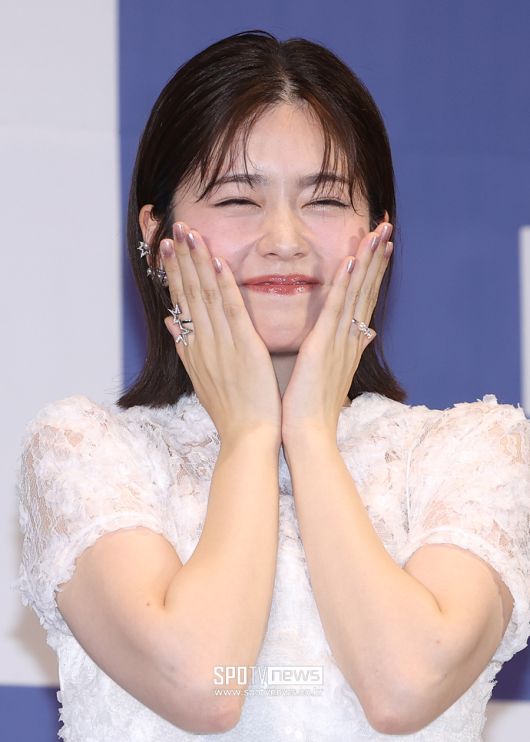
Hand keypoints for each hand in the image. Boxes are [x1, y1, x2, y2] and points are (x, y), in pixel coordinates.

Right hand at [160, 221, 281, 447]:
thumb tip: (171, 322)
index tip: (166, 247)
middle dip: (180, 259)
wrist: (247, 436)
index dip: (173, 272)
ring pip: (205, 296)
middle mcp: (202, 342)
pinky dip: (224, 286)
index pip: (180, 302)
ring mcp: (221, 344)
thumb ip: (186, 347)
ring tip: (189, 234)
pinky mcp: (244, 348)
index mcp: (193, 348)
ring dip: (197, 262)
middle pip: (188, 293)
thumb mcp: (200, 378)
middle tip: (173, 229)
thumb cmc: (230, 410)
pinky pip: (232, 311)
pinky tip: (217, 262)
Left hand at [281, 221, 392, 443]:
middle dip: (377, 257)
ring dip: (368, 260)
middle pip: (368, 289)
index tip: (381, 245)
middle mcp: (352, 338)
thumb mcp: (334, 373)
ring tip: (378, 231)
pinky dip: (345, 283)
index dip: (374, 271)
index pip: (365, 299)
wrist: (309, 434)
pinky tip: (351, 259)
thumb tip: (367, 334)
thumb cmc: (313, 408)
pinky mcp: (324, 345)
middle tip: (386, 226)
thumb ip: (349, 349)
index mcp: (350, 343)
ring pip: (358, 292)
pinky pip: (337, 308)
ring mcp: (340, 340)